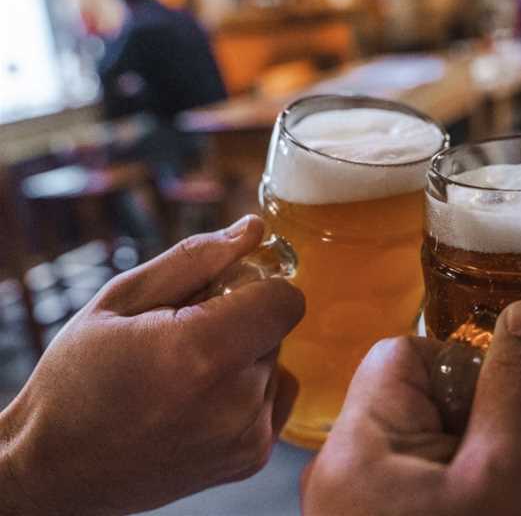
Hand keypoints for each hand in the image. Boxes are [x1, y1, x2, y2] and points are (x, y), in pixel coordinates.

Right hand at [0, 216, 304, 515]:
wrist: (57, 469)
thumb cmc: (77, 378)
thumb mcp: (122, 299)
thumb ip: (196, 259)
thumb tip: (253, 229)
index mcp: (202, 352)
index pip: (285, 299)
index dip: (254, 287)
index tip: (216, 295)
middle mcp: (235, 401)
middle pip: (276, 329)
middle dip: (240, 322)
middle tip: (182, 340)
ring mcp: (247, 436)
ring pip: (274, 362)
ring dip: (242, 358)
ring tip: (183, 376)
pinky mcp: (251, 459)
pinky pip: (275, 396)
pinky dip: (248, 390)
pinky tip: (199, 399)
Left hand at [302, 301, 520, 515]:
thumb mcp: (512, 475)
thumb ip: (517, 386)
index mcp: (353, 450)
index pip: (404, 354)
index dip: (463, 366)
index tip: (505, 408)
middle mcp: (339, 476)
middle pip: (414, 397)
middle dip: (474, 416)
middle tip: (512, 464)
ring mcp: (353, 510)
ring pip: (424, 443)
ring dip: (473, 454)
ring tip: (505, 494)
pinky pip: (421, 483)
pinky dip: (460, 488)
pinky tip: (490, 509)